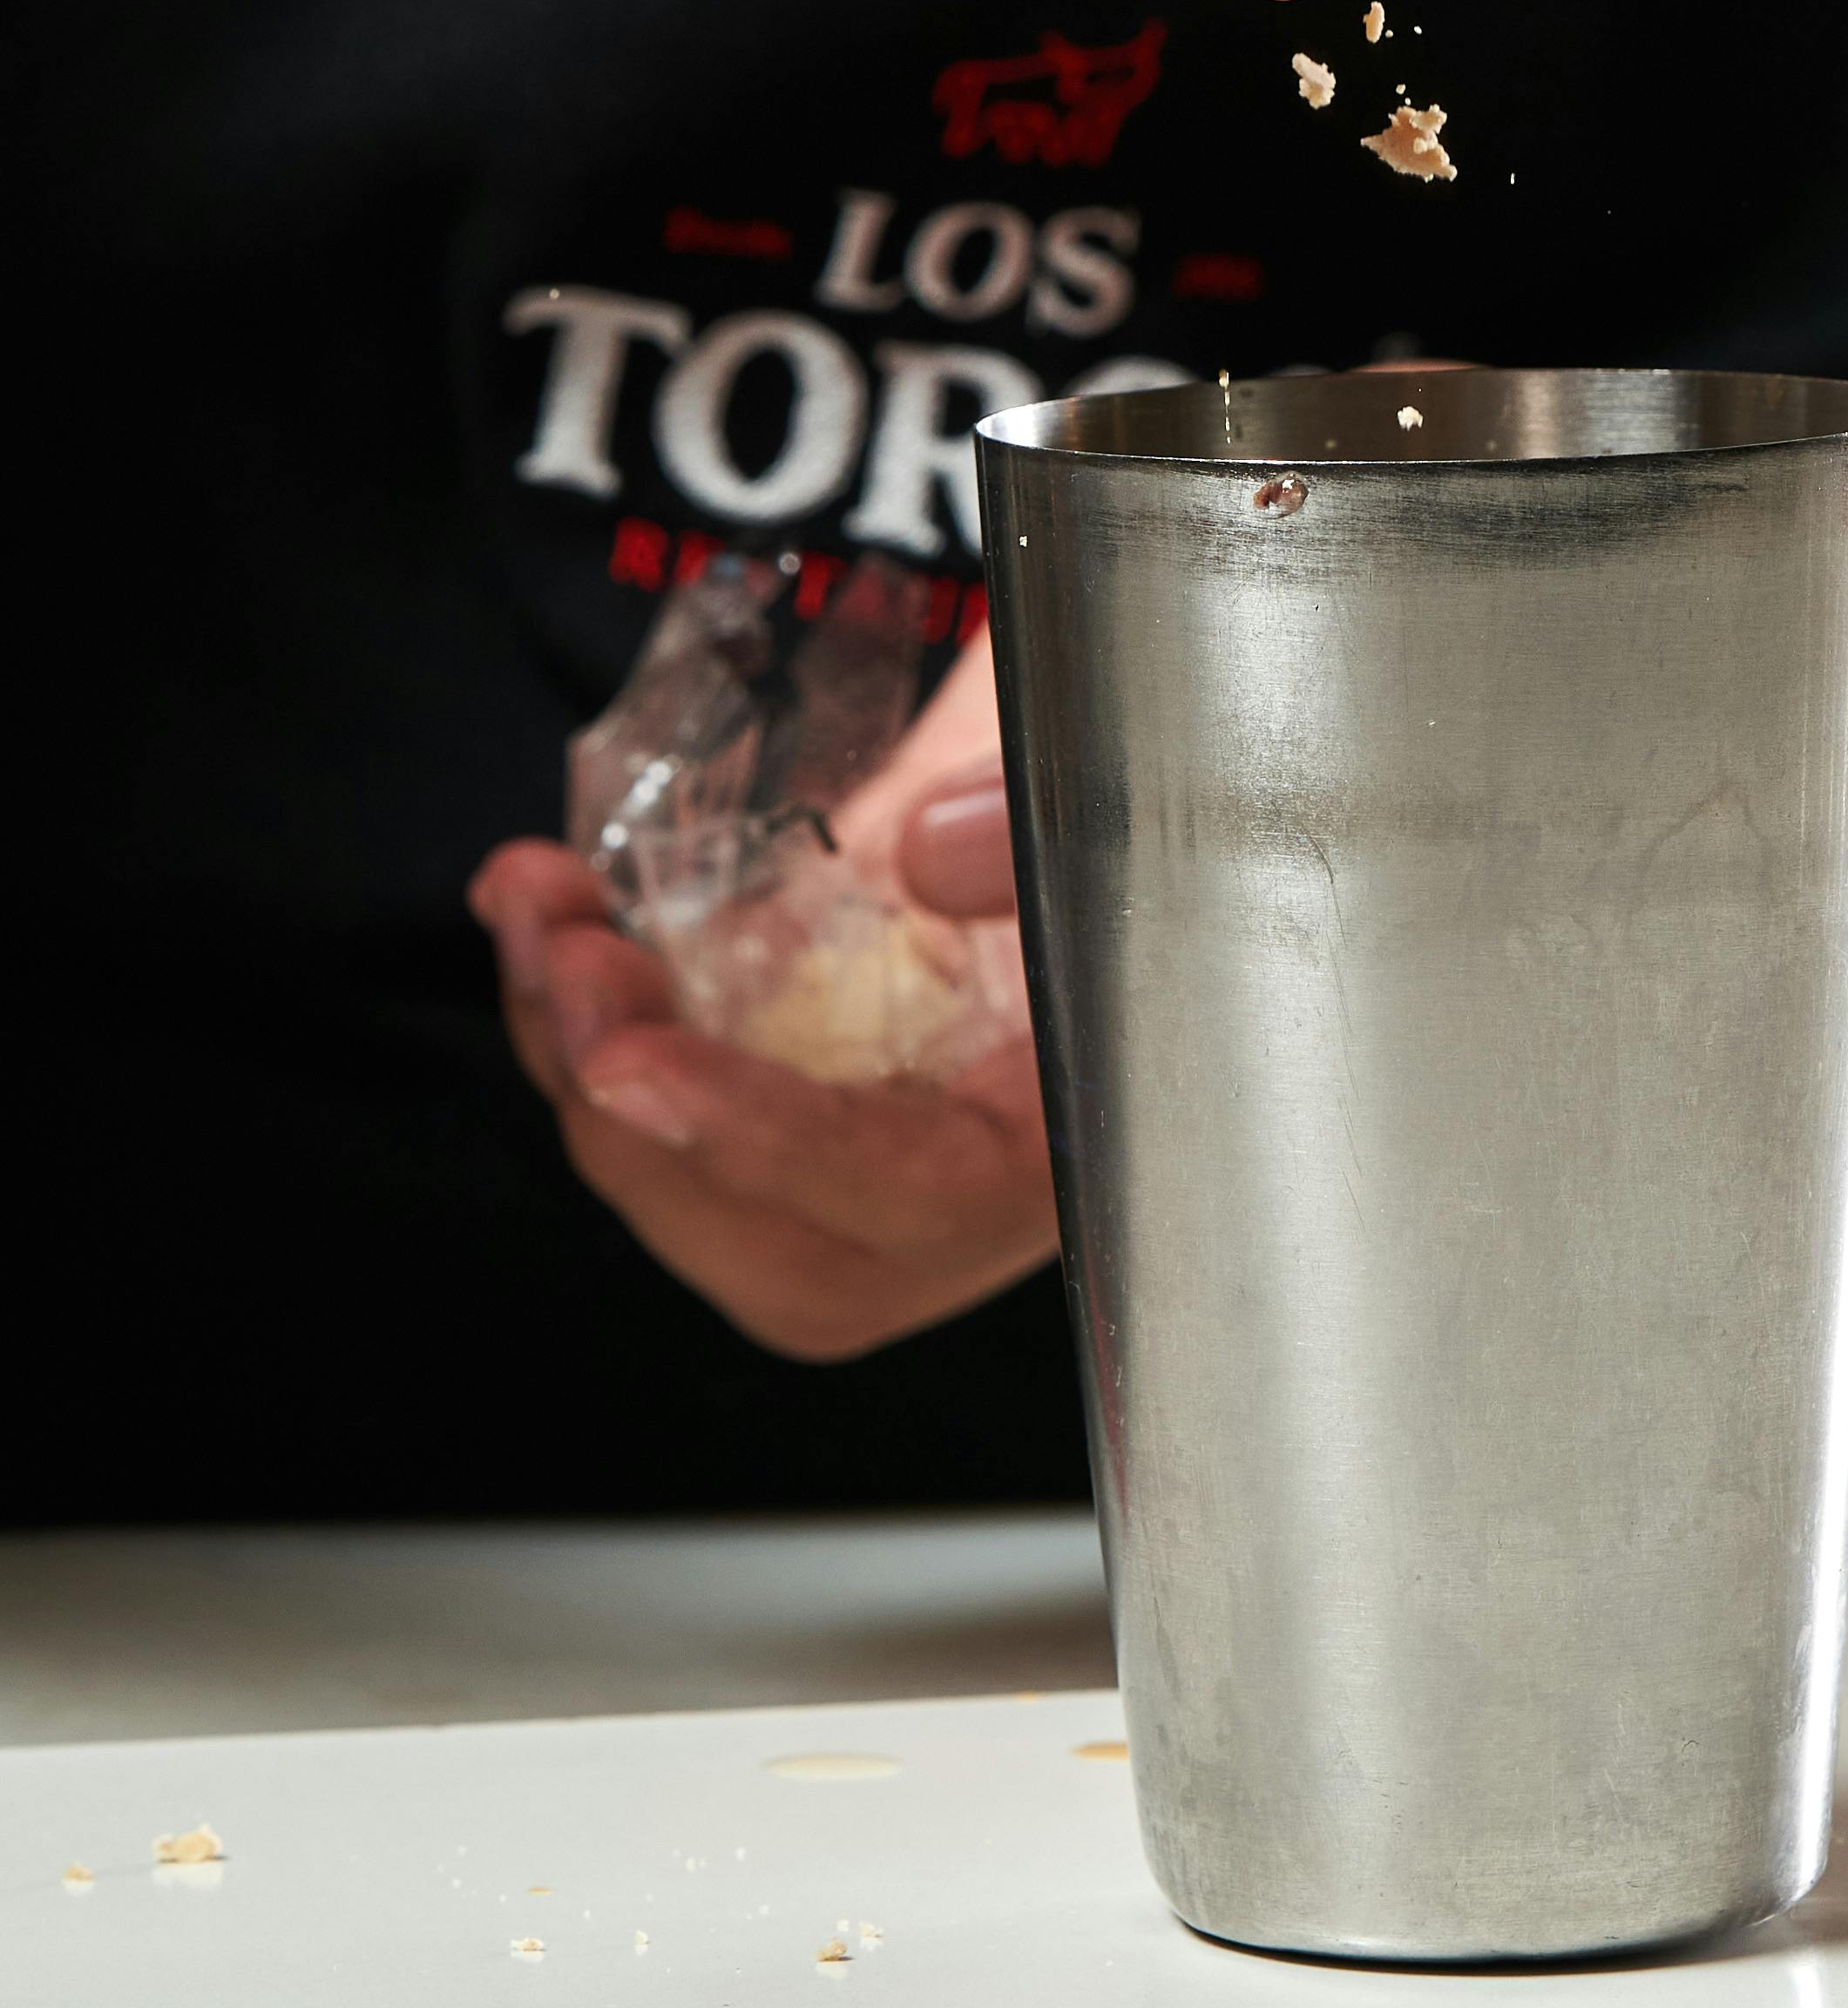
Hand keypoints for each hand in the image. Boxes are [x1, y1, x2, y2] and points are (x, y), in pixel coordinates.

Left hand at [471, 643, 1057, 1359]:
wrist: (1109, 768)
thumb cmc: (1151, 809)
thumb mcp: (1127, 805)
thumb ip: (1046, 835)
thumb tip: (922, 855)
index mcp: (1073, 1147)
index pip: (906, 1196)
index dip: (758, 1143)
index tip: (628, 1066)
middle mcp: (959, 1196)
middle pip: (766, 1239)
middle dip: (630, 1110)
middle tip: (569, 950)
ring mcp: (862, 1165)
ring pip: (686, 1186)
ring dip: (577, 1052)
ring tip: (536, 899)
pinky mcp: (791, 1106)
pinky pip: (661, 1121)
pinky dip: (582, 1025)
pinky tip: (540, 902)